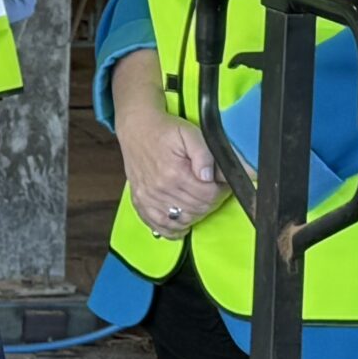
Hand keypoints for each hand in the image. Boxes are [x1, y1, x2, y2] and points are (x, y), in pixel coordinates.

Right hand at [119, 106, 225, 238]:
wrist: (136, 129)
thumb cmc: (164, 131)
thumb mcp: (191, 133)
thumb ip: (206, 154)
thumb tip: (213, 176)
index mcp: (175, 173)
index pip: (209, 196)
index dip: (221, 190)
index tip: (221, 182)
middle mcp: (160, 190)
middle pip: (198, 210)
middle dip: (211, 201)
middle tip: (211, 189)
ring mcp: (149, 199)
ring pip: (183, 220)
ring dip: (196, 214)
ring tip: (198, 199)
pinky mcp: (140, 203)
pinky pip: (160, 227)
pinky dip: (174, 229)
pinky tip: (182, 220)